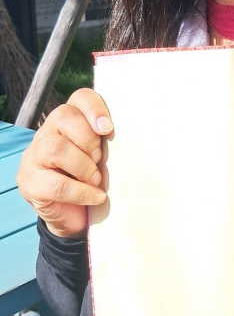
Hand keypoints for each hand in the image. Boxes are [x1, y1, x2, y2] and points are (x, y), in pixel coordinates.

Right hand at [16, 88, 112, 238]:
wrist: (75, 217)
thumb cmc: (93, 180)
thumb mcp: (104, 157)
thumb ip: (108, 142)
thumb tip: (123, 136)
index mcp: (68, 121)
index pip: (79, 98)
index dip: (95, 109)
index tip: (109, 130)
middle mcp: (47, 132)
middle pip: (64, 116)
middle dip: (88, 139)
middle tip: (100, 160)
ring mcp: (34, 156)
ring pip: (56, 147)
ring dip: (84, 166)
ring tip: (96, 180)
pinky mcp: (29, 182)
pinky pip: (56, 184)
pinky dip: (82, 192)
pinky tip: (96, 197)